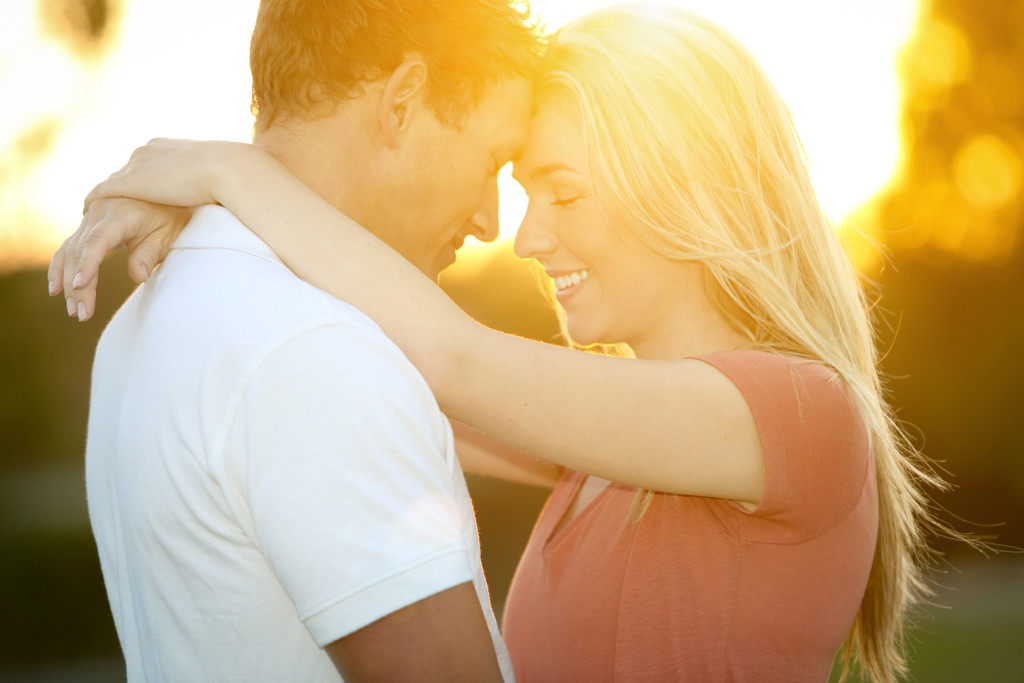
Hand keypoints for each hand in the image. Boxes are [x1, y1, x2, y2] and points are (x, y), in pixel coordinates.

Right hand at [48, 198, 191, 321]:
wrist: (164, 192)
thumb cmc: (169, 217)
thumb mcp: (166, 236)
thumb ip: (148, 255)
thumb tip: (137, 277)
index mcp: (120, 215)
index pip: (98, 241)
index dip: (87, 263)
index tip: (80, 285)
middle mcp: (99, 213)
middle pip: (80, 251)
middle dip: (77, 285)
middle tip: (82, 314)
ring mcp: (90, 218)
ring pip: (70, 251)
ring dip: (67, 282)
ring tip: (74, 310)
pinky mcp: (87, 226)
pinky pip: (68, 247)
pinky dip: (60, 268)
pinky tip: (56, 289)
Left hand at [83, 138, 251, 209]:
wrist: (226, 169)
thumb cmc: (230, 175)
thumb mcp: (214, 174)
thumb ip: (203, 180)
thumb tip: (213, 192)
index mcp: (164, 146)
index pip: (143, 165)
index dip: (140, 182)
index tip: (137, 196)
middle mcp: (144, 151)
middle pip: (124, 174)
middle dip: (118, 190)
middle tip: (108, 208)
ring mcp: (135, 165)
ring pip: (111, 184)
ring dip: (104, 200)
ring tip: (96, 215)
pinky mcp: (128, 182)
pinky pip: (100, 193)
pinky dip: (93, 204)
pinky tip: (88, 216)